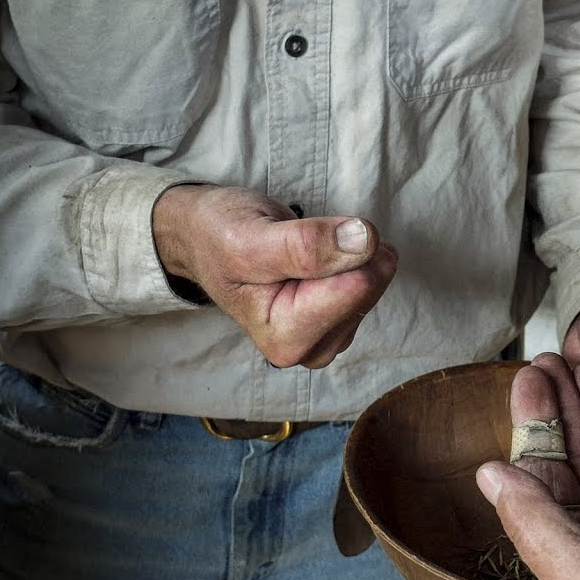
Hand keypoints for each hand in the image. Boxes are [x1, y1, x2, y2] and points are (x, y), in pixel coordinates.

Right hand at [152, 184, 397, 368]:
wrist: (205, 238)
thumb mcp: (249, 237)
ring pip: (375, 281)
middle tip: (302, 237)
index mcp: (285, 338)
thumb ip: (304, 245)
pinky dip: (352, 257)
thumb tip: (365, 241)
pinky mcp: (341, 320)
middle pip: (369, 286)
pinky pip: (372, 279)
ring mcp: (329, 336)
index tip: (308, 231)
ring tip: (302, 247)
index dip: (343, 245)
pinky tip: (318, 256)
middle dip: (346, 251)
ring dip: (347, 252)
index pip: (354, 287)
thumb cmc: (220, 238)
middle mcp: (311, 348)